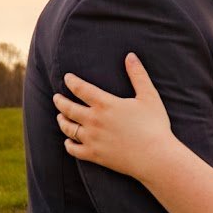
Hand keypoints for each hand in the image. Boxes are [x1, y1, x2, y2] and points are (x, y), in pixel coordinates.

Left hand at [54, 53, 176, 180]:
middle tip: (57, 98)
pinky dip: (68, 144)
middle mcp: (94, 120)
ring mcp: (92, 139)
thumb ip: (138, 75)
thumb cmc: (154, 125)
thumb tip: (130, 55)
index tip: (67, 78)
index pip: (81, 88)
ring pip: (68, 128)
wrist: (155, 156)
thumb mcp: (149, 96)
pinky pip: (73, 150)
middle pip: (68, 108)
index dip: (71, 81)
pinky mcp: (94, 155)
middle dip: (60, 101)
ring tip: (60, 117)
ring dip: (62, 121)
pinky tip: (68, 141)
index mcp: (105, 104)